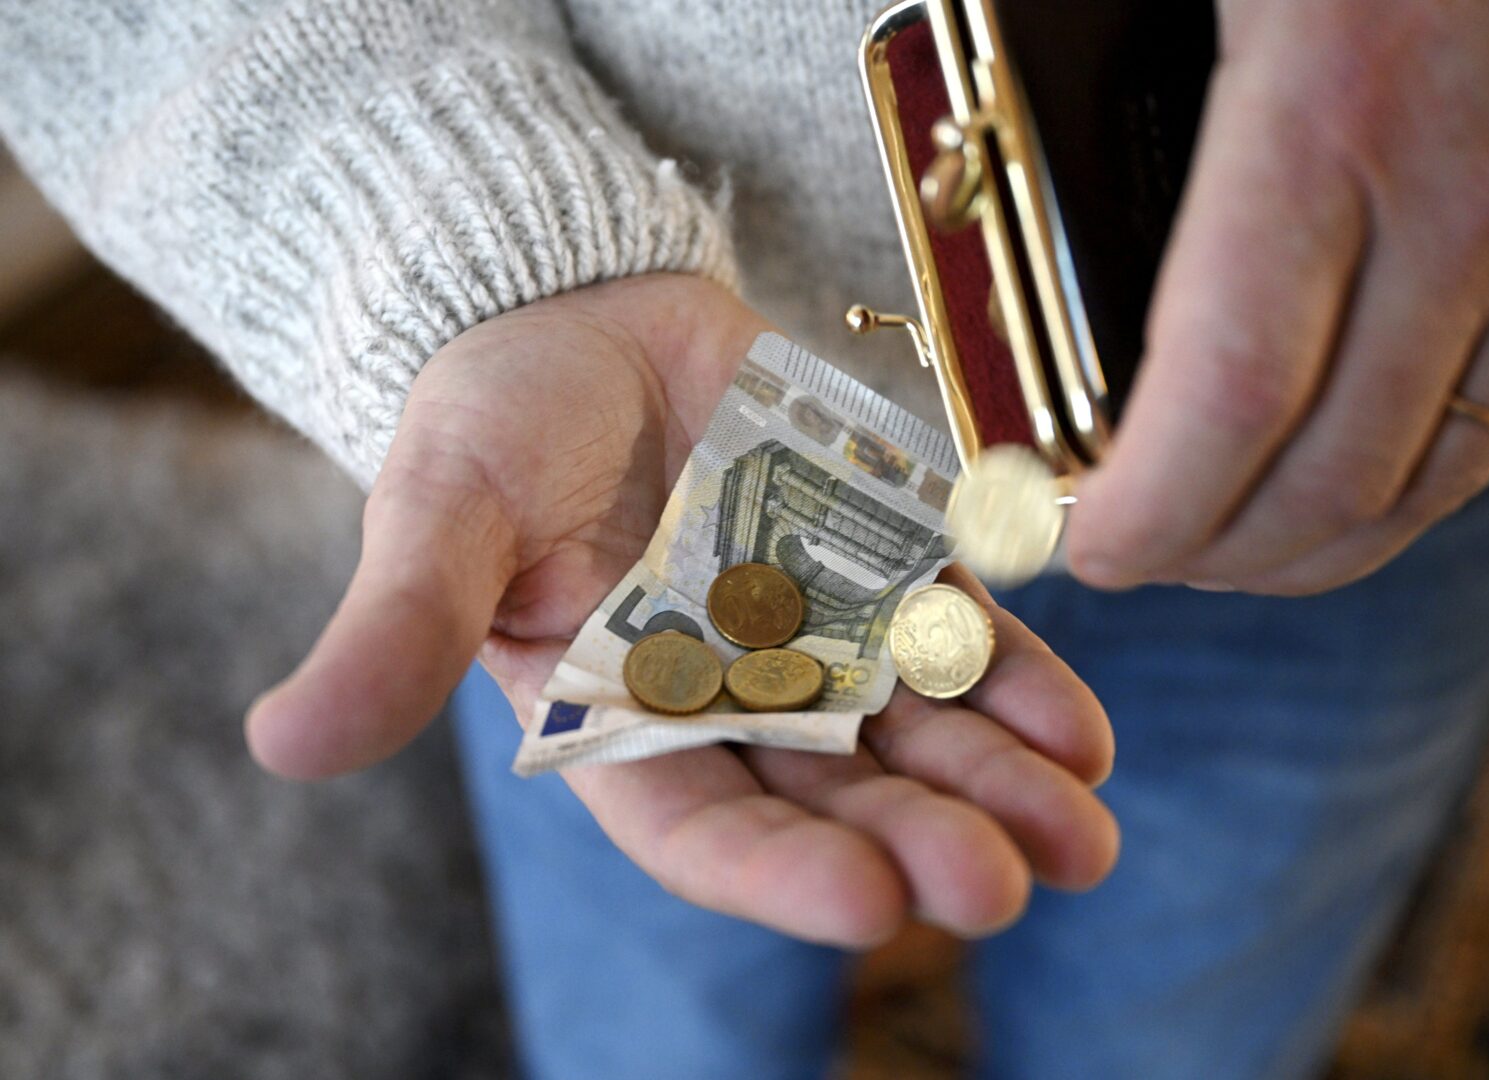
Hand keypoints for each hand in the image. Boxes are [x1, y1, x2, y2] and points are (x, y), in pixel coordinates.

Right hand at [245, 273, 1118, 945]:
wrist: (574, 316)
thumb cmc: (488, 420)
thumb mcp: (436, 517)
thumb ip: (395, 631)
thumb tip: (280, 746)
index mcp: (623, 722)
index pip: (705, 829)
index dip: (781, 874)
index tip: (868, 903)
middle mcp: (734, 701)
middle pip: (838, 798)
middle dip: (923, 842)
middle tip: (1011, 883)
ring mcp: (818, 633)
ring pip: (919, 733)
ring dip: (1004, 786)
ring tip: (1087, 836)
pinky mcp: (878, 560)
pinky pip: (958, 632)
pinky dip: (1019, 677)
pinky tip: (1082, 728)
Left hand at [1068, 0, 1488, 593]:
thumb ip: (1102, 43)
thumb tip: (1005, 145)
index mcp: (1330, 109)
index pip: (1230, 394)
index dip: (1145, 510)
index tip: (1073, 542)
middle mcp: (1461, 200)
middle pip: (1325, 478)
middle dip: (1208, 554)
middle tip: (1130, 558)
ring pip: (1425, 481)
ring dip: (1307, 551)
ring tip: (1220, 553)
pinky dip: (1402, 485)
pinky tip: (1336, 482)